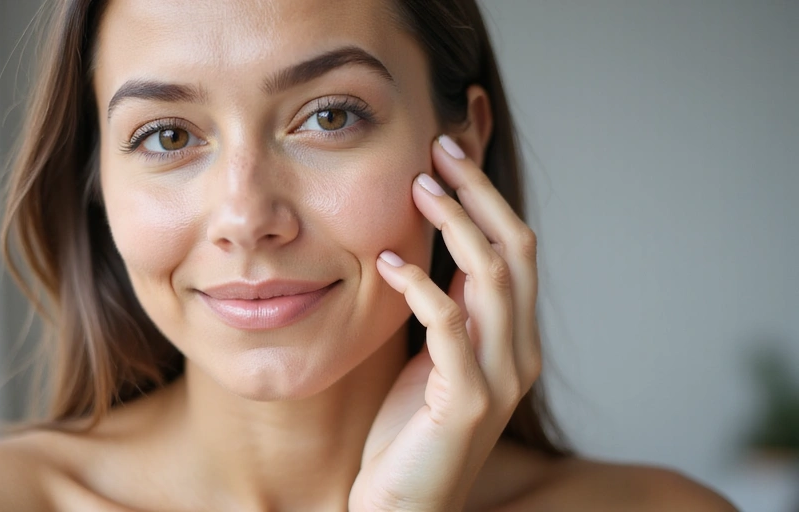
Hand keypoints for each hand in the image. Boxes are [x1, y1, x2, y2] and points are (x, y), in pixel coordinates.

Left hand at [349, 135, 541, 511]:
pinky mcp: (468, 403)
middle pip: (517, 250)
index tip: (449, 153)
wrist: (402, 507)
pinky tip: (387, 263)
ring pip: (495, 278)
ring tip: (417, 189)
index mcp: (513, 338)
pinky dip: (421, 287)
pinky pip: (450, 327)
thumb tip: (431, 249)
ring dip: (456, 226)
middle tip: (439, 150)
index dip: (486, 196)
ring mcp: (499, 379)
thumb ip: (445, 310)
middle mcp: (519, 353)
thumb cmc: (407, 433)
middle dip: (479, 193)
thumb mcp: (431, 358)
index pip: (516, 249)